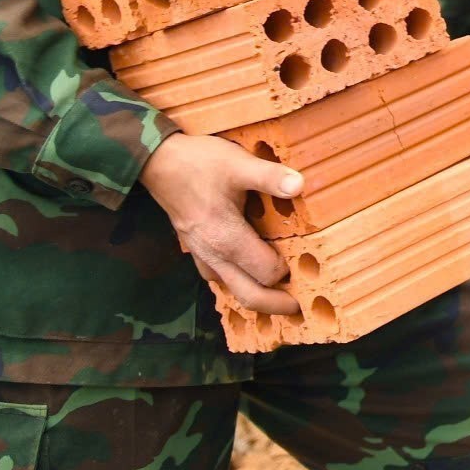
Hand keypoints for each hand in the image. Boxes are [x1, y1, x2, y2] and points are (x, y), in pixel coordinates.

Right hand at [142, 132, 303, 316]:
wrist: (159, 163)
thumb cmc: (199, 163)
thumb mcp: (238, 163)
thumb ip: (270, 177)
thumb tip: (300, 185)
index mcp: (226, 239)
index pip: (266, 273)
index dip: (289, 272)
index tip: (310, 265)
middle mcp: (213, 256)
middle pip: (249, 296)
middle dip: (276, 304)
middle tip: (301, 306)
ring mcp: (202, 256)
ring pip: (232, 290)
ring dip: (258, 296)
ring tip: (282, 291)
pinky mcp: (197, 251)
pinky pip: (219, 278)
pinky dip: (239, 284)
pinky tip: (252, 275)